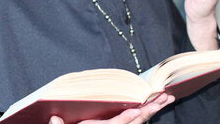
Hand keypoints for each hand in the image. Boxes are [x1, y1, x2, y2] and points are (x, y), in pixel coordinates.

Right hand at [48, 93, 174, 123]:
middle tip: (165, 99)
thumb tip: (54, 118)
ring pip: (137, 123)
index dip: (128, 118)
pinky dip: (143, 114)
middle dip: (150, 111)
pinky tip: (151, 107)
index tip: (139, 109)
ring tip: (165, 100)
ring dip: (151, 111)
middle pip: (134, 123)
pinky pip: (133, 123)